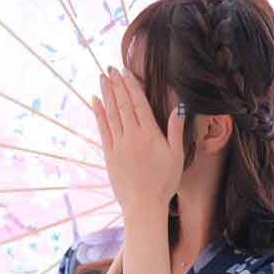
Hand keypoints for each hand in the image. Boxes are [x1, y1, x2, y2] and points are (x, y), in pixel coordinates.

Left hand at [91, 65, 184, 216]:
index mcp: (150, 134)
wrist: (144, 206)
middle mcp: (133, 136)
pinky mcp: (110, 155)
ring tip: (102, 78)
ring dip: (106, 94)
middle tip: (110, 68)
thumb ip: (175, 131)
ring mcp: (119, 145)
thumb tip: (178, 108)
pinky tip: (95, 101)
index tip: (125, 71)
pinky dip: (98, 113)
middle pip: (123, 104)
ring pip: (111, 113)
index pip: (139, 103)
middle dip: (117, 84)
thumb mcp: (177, 157)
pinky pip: (103, 129)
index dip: (131, 86)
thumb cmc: (164, 184)